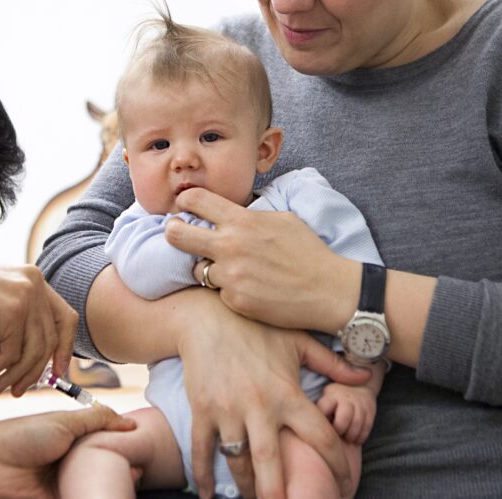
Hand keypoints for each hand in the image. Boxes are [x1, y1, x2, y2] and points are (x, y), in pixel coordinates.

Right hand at [0, 263, 76, 395]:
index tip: (57, 372)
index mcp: (34, 281)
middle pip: (51, 340)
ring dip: (14, 376)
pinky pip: (12, 355)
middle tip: (17, 391)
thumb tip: (36, 372)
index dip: (66, 347)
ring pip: (33, 352)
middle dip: (36, 372)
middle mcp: (35, 285)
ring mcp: (26, 297)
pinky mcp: (11, 313)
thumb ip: (18, 337)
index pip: (66, 318)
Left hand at [0, 405, 135, 498]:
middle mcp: (68, 463)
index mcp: (70, 440)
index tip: (142, 450)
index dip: (122, 447)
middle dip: (121, 470)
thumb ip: (96, 419)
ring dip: (110, 486)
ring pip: (93, 487)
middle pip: (101, 468)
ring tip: (131, 483)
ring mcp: (62, 485)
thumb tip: (129, 422)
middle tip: (139, 471)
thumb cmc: (18, 437)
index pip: (103, 445)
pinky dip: (93, 497)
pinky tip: (109, 495)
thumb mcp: (62, 422)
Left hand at [168, 188, 357, 333]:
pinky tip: (250, 289)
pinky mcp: (235, 301)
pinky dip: (229, 291)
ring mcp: (231, 276)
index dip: (184, 201)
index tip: (184, 207)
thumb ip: (251, 216)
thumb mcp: (282, 220)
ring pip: (198, 269)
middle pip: (177, 235)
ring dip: (209, 269)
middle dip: (173, 233)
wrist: (328, 291)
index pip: (194, 200)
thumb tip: (230, 212)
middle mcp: (230, 246)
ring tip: (233, 270)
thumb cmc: (308, 253)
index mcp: (242, 221)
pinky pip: (219, 292)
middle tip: (178, 236)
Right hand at [177, 293, 370, 498]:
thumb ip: (332, 363)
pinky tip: (206, 494)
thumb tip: (366, 374)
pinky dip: (202, 475)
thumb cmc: (257, 329)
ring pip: (237, 462)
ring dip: (246, 488)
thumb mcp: (298, 342)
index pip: (319, 436)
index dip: (335, 462)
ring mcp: (228, 411)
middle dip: (278, 494)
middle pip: (270, 463)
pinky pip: (202, 450)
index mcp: (287, 394)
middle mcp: (258, 407)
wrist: (206, 317)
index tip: (343, 481)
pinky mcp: (202, 411)